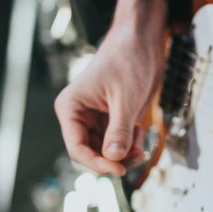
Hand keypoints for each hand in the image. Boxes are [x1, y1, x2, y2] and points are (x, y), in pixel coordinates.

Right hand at [55, 0, 167, 175]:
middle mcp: (79, 115)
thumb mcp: (125, 99)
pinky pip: (117, 142)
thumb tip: (114, 158)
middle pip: (92, 153)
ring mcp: (95, 118)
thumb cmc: (128, 60)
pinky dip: (130, 144)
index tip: (119, 169)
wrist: (141, 42)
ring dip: (125, 153)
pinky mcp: (110, 119)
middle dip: (115, 158)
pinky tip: (140, 131)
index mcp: (71, 107)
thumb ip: (119, 131)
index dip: (97, 163)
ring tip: (141, 143)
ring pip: (106, 151)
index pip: (77, 148)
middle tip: (138, 156)